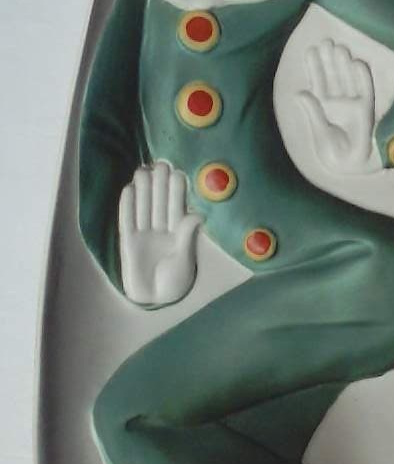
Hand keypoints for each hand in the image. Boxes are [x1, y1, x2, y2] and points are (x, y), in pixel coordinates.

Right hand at [118, 162, 201, 305]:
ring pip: (143, 207)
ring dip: (143, 189)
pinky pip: (127, 220)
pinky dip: (127, 205)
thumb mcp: (184, 260)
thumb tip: (197, 214)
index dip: (177, 191)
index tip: (178, 172)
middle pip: (158, 203)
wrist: (154, 299)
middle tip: (160, 164)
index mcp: (177, 233)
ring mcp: (143, 234)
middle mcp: (160, 230)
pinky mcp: (128, 242)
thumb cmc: (174, 282)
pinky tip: (128, 189)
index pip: (176, 207)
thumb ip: (187, 236)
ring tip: (143, 170)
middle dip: (159, 184)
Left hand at [298, 39, 374, 172]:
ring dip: (344, 65)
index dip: (314, 67)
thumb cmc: (333, 154)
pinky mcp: (366, 111)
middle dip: (329, 60)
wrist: (351, 168)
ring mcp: (352, 105)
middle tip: (326, 41)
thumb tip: (299, 93)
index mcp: (323, 107)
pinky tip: (357, 63)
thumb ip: (312, 112)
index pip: (318, 82)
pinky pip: (365, 90)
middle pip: (333, 76)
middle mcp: (338, 102)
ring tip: (339, 47)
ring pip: (348, 79)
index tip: (311, 50)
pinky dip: (362, 77)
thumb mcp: (319, 132)